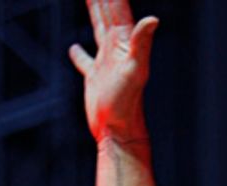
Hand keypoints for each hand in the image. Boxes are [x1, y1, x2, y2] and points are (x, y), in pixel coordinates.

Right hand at [69, 0, 158, 141]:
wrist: (118, 132)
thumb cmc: (127, 104)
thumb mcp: (135, 70)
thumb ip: (141, 43)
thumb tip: (153, 19)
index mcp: (123, 42)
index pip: (116, 6)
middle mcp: (116, 48)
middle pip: (107, 11)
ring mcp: (105, 62)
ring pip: (97, 28)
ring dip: (93, 11)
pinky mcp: (95, 78)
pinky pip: (85, 60)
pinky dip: (79, 53)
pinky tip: (73, 48)